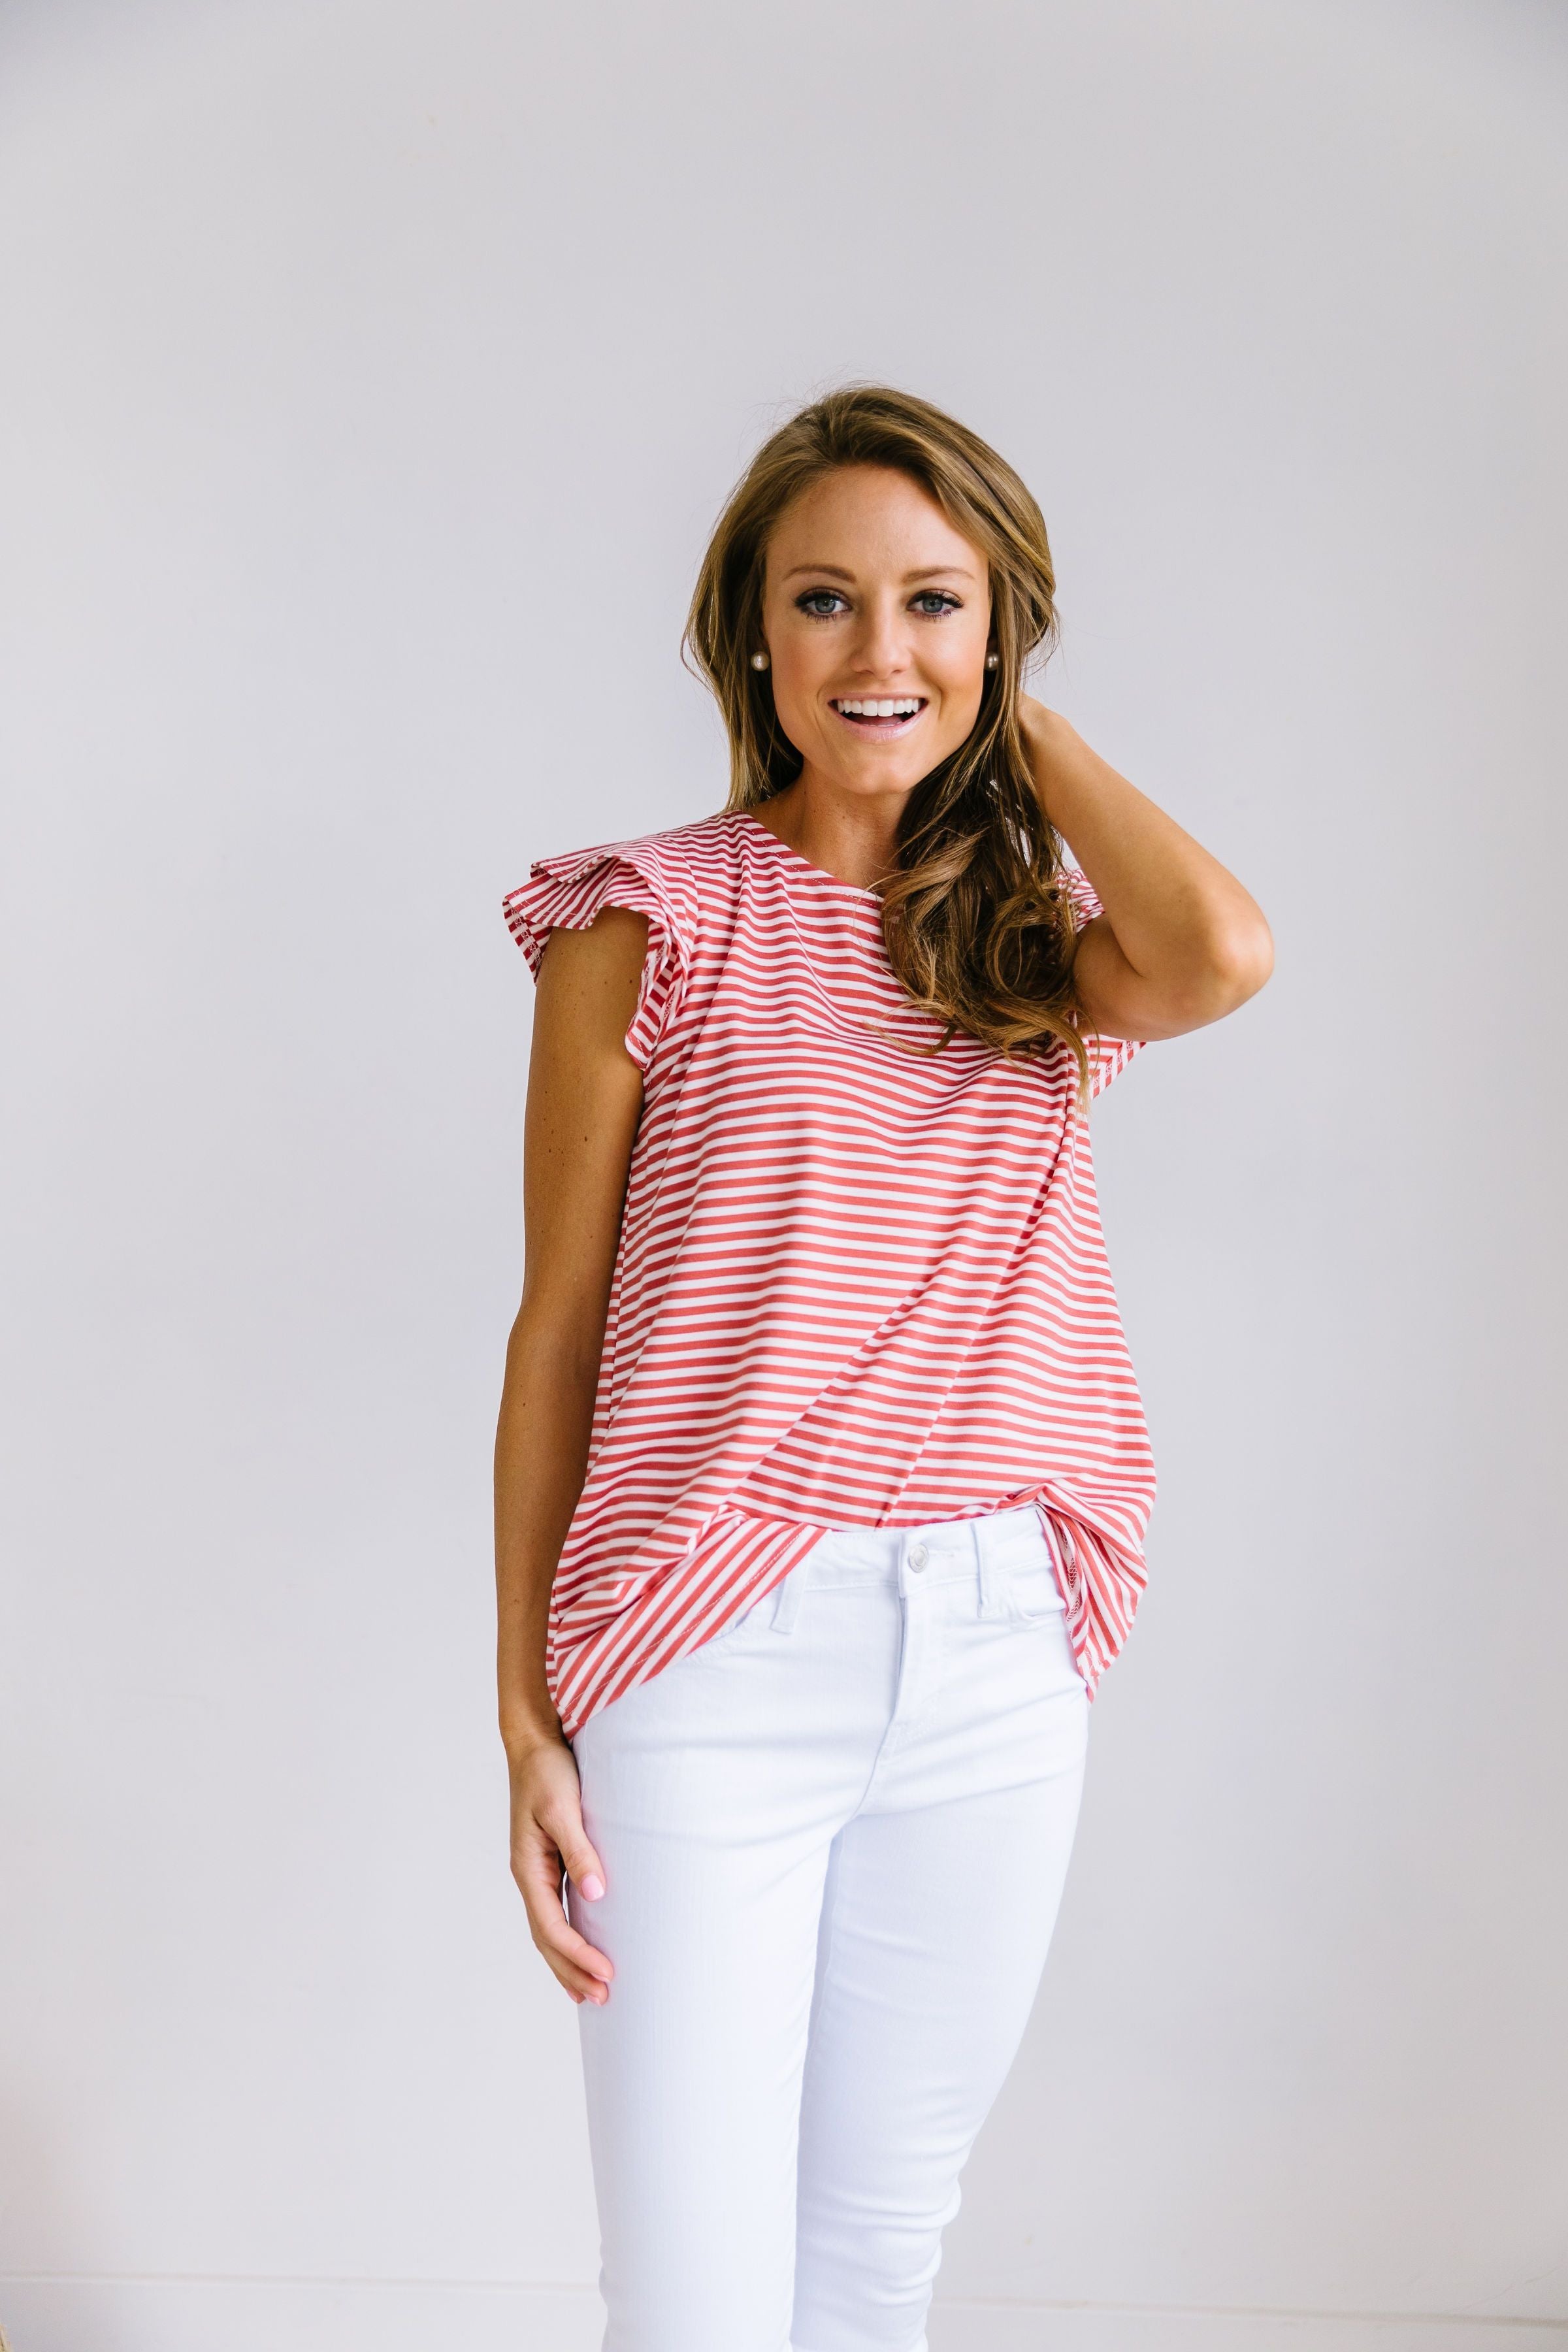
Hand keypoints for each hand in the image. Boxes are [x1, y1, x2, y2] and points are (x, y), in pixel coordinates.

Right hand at [508, 1732, 614, 2005]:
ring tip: (591, 1991)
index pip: (552, 1926)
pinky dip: (569, 1937)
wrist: (536, 1744)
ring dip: (569, 1961)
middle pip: (547, 1938)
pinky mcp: (551, 1862)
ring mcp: (538, 1871)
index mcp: (528, 1868)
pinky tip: (586, 1948)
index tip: (606, 1973)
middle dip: (572, 1970)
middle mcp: (530, 1875)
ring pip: (550, 1929)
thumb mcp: (563, 1809)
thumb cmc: (548, 1773)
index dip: (578, 1954)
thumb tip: (596, 1893)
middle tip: (602, 1999)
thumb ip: (579, 1850)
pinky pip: (558, 1911)